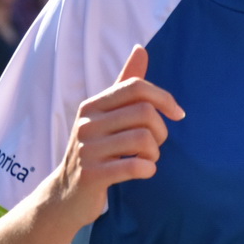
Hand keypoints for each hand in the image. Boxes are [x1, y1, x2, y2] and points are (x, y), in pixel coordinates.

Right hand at [48, 45, 185, 229]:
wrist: (66, 195)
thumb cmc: (95, 151)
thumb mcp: (105, 116)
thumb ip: (124, 84)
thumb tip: (141, 48)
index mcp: (93, 105)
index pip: (135, 87)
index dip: (164, 98)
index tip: (177, 114)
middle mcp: (87, 123)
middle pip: (144, 112)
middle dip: (161, 130)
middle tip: (156, 144)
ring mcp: (87, 149)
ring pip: (143, 139)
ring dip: (155, 153)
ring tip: (148, 160)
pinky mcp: (91, 175)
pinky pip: (134, 166)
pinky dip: (148, 169)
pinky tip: (144, 171)